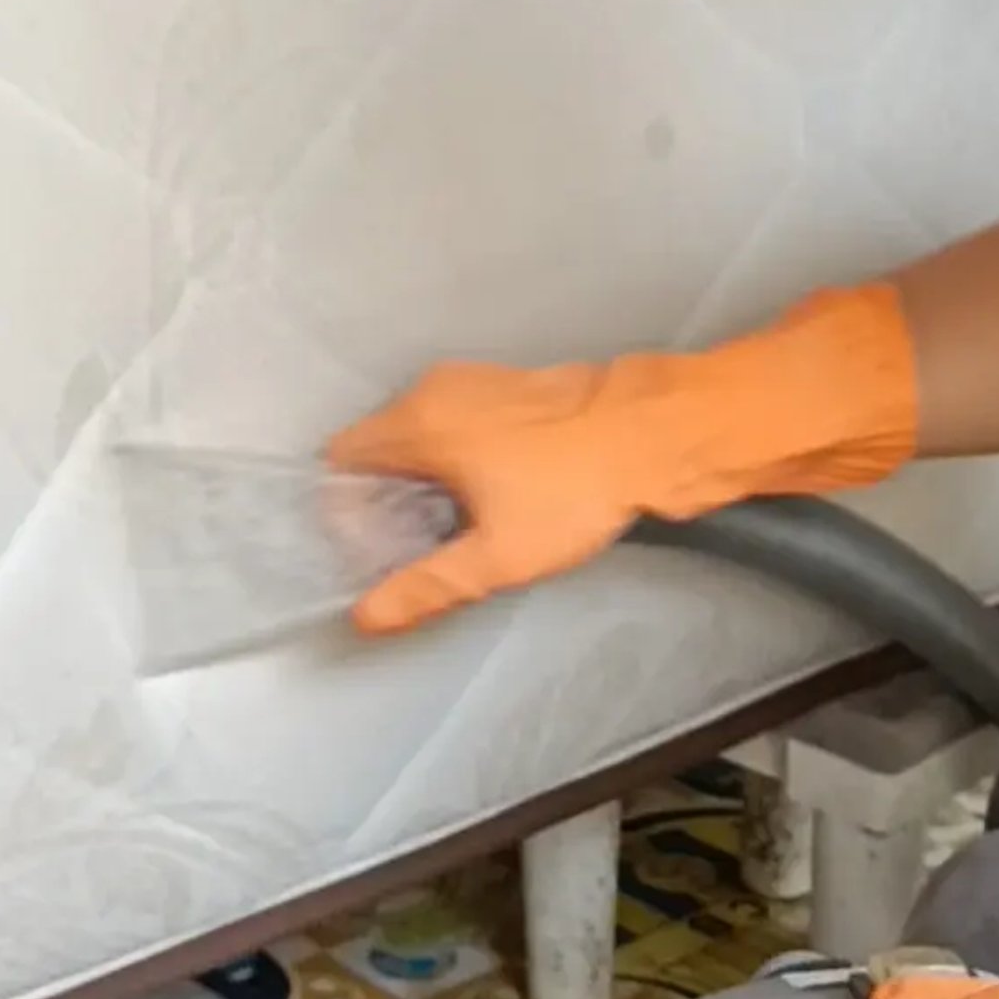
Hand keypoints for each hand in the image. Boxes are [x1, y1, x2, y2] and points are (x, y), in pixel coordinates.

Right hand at [330, 355, 718, 631]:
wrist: (658, 431)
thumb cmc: (573, 492)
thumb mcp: (498, 555)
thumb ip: (428, 585)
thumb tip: (364, 616)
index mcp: (417, 421)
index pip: (340, 460)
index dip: (346, 510)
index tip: (375, 549)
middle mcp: (436, 390)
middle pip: (378, 446)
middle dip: (386, 499)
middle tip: (416, 550)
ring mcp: (476, 382)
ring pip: (421, 434)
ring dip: (425, 480)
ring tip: (456, 530)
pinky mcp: (512, 389)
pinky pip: (458, 424)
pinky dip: (458, 458)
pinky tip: (491, 497)